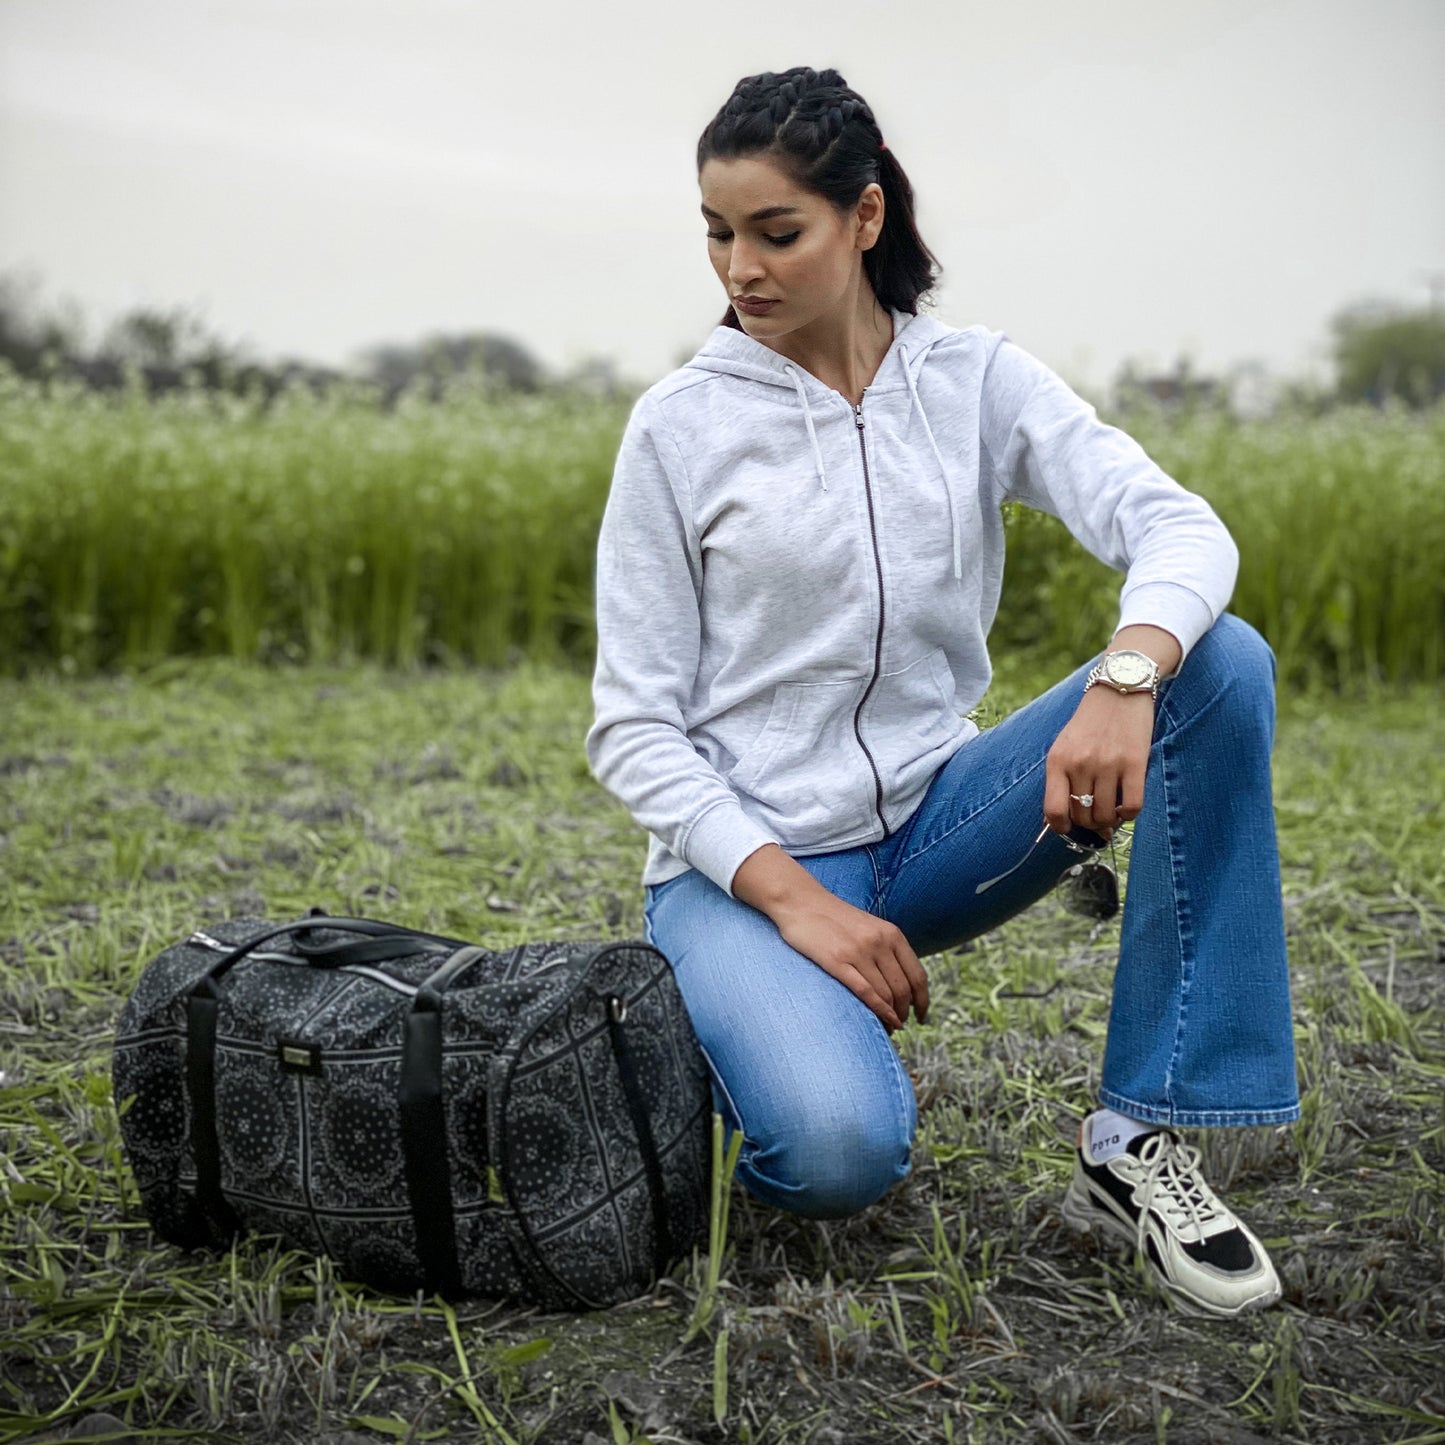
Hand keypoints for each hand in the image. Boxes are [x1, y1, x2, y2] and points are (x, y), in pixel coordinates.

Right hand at [770, 888, 928, 1034]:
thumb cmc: (834, 918)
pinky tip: (883, 1021)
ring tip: (888, 1027)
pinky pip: (865, 992)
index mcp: (891, 934)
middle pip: (903, 989)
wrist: (801, 901)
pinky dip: (879, 1011)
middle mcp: (879, 942)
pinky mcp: (836, 961)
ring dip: (891, 1016)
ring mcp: (858, 952)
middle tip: (900, 1023)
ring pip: (886, 994)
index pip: (917, 975)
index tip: (921, 1015)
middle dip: (904, 1012)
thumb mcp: (869, 926)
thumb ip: (887, 947)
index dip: (923, 1000)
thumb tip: (902, 981)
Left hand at [1044, 626, 1177, 834]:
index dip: (1061, 828)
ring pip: (1106, 815)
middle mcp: (1080, 764)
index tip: (1069, 828)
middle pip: (1082, 816)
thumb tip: (1057, 821)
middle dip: (1088, 825)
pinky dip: (1129, 814)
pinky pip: (1132, 806)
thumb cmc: (1090, 723)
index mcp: (1057, 761)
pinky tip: (1126, 806)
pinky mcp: (1135, 763)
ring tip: (1111, 812)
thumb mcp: (1063, 746)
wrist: (1120, 689)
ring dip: (1109, 821)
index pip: (1053, 811)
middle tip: (1096, 819)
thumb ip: (1059, 780)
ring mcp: (1108, 764)